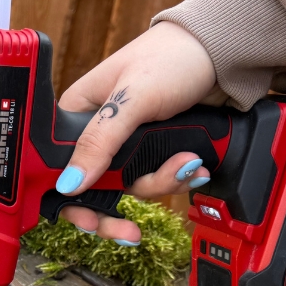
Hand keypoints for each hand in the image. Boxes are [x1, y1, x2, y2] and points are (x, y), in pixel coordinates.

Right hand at [56, 21, 226, 243]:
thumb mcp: (133, 98)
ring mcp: (129, 146)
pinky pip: (158, 180)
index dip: (72, 199)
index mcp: (78, 115)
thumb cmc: (172, 56)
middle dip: (119, 208)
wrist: (224, 51)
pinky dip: (178, 178)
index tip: (90, 220)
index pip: (60, 167)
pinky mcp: (156, 152)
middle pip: (96, 188)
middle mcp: (99, 134)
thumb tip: (69, 183)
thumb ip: (100, 141)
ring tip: (188, 163)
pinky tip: (195, 165)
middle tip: (129, 233)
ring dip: (162, 183)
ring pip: (132, 188)